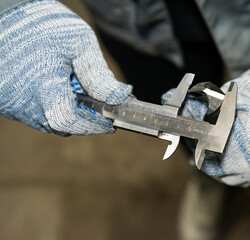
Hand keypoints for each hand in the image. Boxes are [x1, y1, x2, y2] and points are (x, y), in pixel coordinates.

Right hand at [0, 0, 131, 134]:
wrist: (8, 14)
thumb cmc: (46, 25)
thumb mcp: (80, 44)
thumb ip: (99, 75)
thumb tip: (120, 98)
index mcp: (41, 86)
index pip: (70, 121)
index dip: (92, 126)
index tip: (110, 123)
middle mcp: (21, 101)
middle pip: (59, 125)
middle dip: (82, 120)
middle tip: (97, 107)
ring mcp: (10, 103)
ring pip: (45, 122)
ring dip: (65, 113)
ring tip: (73, 89)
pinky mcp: (4, 101)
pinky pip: (32, 113)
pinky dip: (49, 107)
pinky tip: (55, 87)